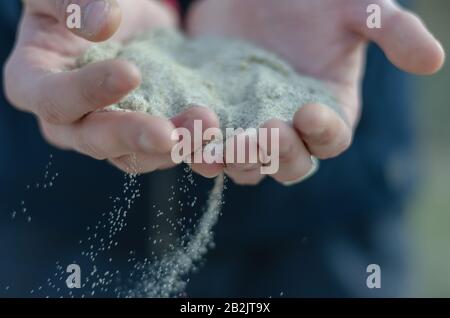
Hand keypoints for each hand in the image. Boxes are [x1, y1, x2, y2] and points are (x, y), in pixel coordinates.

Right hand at [4, 0, 218, 173]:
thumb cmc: (80, 3)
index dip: (89, 92)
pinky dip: (188, 147)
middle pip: (95, 140)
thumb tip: (101, 24)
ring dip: (172, 147)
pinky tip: (213, 137)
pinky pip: (162, 150)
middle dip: (134, 137)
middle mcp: (68, 120)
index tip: (131, 72)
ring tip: (206, 130)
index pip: (55, 98)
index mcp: (35, 83)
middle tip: (168, 134)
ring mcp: (106, 134)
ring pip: (135, 155)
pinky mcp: (141, 137)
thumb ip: (73, 2)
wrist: (115, 21)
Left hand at [187, 0, 444, 184]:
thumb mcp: (355, 7)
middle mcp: (290, 130)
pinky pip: (206, 145)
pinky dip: (197, 145)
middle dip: (276, 153)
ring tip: (217, 147)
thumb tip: (434, 60)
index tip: (307, 112)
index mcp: (328, 111)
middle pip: (289, 162)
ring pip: (245, 164)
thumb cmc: (311, 0)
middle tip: (260, 135)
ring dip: (232, 160)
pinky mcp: (216, 121)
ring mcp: (249, 129)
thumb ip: (393, 31)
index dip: (323, 131)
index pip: (332, 137)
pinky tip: (184, 135)